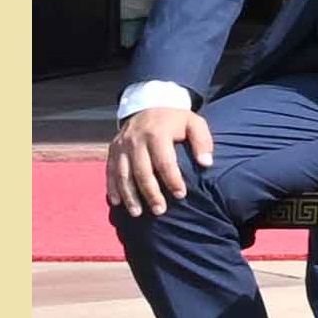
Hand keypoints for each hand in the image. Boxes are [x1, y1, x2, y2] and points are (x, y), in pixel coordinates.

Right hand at [102, 99, 207, 215]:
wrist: (149, 104)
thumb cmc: (176, 120)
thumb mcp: (194, 123)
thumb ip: (202, 142)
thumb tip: (206, 163)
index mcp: (157, 133)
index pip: (164, 161)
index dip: (172, 179)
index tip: (180, 195)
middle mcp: (135, 140)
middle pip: (142, 171)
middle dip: (150, 193)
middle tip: (160, 211)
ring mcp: (121, 145)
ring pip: (123, 174)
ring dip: (129, 195)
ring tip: (138, 213)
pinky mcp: (113, 150)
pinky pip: (110, 171)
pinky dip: (112, 188)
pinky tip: (118, 203)